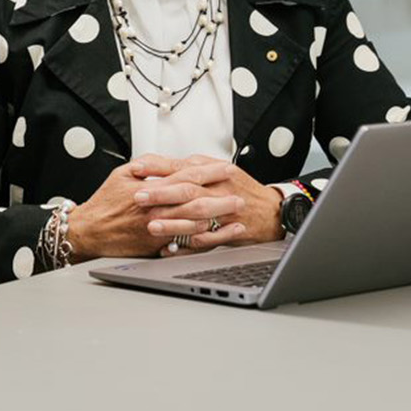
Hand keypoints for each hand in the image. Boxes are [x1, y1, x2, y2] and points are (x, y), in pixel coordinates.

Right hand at [66, 156, 242, 260]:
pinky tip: (219, 236)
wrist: (90, 231)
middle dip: (222, 197)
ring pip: (196, 224)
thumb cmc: (105, 203)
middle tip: (240, 194)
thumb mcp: (121, 174)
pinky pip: (187, 244)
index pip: (188, 175)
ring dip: (220, 220)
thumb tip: (167, 160)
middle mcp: (158, 209)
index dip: (210, 171)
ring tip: (237, 215)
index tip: (226, 168)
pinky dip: (206, 240)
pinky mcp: (158, 246)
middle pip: (197, 200)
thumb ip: (146, 165)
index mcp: (151, 188)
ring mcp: (159, 229)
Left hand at [133, 156, 281, 254]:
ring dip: (172, 221)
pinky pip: (207, 239)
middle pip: (188, 189)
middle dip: (161, 193)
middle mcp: (221, 189)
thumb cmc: (242, 189)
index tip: (137, 170)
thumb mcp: (219, 169)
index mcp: (217, 171)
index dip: (158, 168)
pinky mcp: (230, 232)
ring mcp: (226, 212)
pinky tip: (171, 247)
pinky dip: (188, 244)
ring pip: (196, 215)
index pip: (183, 167)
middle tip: (139, 197)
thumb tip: (160, 163)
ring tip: (151, 224)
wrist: (273, 211)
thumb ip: (192, 166)